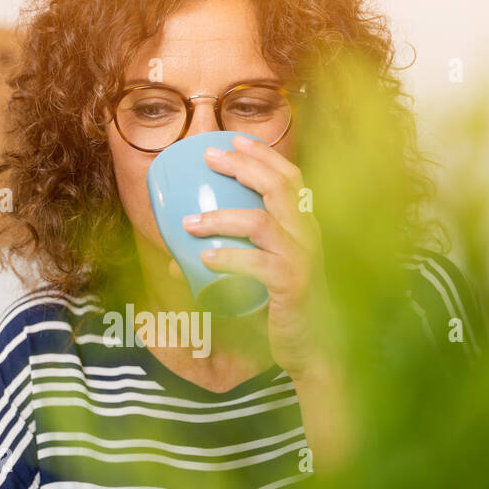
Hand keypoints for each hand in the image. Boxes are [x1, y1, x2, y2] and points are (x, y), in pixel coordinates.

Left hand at [179, 133, 331, 380]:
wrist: (313, 348)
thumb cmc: (284, 308)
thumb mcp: (257, 279)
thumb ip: (224, 263)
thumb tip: (175, 263)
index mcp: (303, 227)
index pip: (290, 178)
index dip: (264, 155)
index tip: (234, 139)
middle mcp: (307, 235)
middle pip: (278, 186)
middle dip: (242, 166)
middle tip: (209, 159)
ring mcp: (302, 258)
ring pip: (261, 222)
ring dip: (221, 218)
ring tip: (190, 223)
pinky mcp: (293, 284)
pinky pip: (257, 264)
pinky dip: (228, 258)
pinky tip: (205, 258)